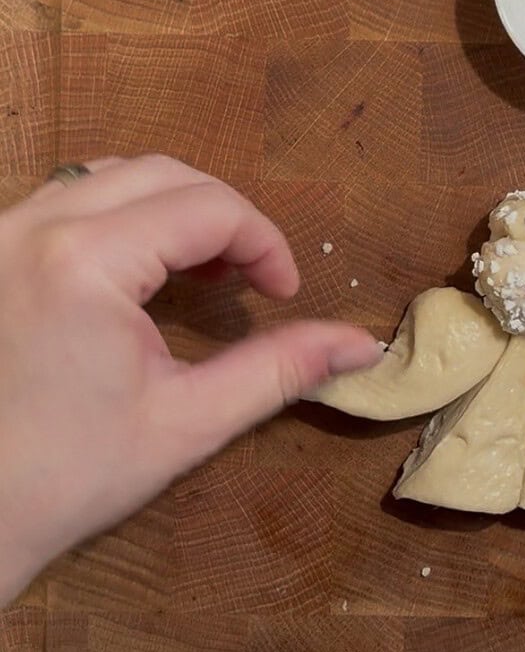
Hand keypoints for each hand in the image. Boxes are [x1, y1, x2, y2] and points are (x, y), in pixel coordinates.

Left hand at [0, 156, 379, 604]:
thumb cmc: (67, 478)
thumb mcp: (188, 422)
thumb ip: (279, 369)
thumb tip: (362, 345)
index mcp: (84, 261)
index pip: (208, 208)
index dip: (265, 244)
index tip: (285, 295)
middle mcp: (33, 226)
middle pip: (164, 173)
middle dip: (225, 218)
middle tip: (254, 280)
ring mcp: (0, 233)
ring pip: (113, 174)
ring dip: (173, 209)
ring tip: (205, 272)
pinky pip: (69, 197)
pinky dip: (121, 215)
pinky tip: (141, 271)